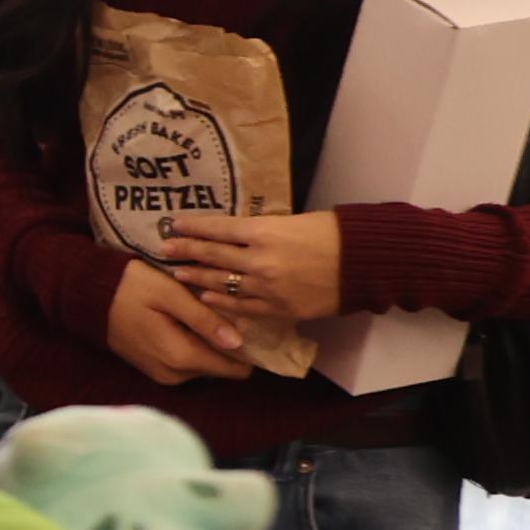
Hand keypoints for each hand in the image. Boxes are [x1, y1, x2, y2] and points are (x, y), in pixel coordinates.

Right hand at [102, 258, 261, 384]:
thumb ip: (205, 320)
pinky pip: (188, 364)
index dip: (247, 346)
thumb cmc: (131, 287)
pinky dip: (193, 346)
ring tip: (202, 316)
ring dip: (209, 345)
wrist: (87, 296)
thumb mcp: (171, 295)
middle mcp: (174, 374)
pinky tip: (185, 324)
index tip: (247, 324)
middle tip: (222, 314)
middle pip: (221, 368)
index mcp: (181, 357)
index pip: (235, 368)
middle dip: (227, 344)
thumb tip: (239, 343)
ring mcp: (162, 375)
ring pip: (205, 366)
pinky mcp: (154, 370)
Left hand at [163, 209, 344, 330]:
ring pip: (222, 283)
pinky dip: (221, 301)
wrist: (365, 263)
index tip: (175, 224)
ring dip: (197, 278)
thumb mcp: (295, 221)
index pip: (219, 228)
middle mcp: (260, 259)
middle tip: (164, 248)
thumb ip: (263, 231)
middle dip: (186, 251)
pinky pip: (241, 306)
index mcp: (265, 232)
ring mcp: (267, 287)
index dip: (194, 227)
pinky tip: (206, 297)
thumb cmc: (334, 233)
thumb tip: (236, 234)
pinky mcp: (278, 308)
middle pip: (213, 255)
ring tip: (178, 273)